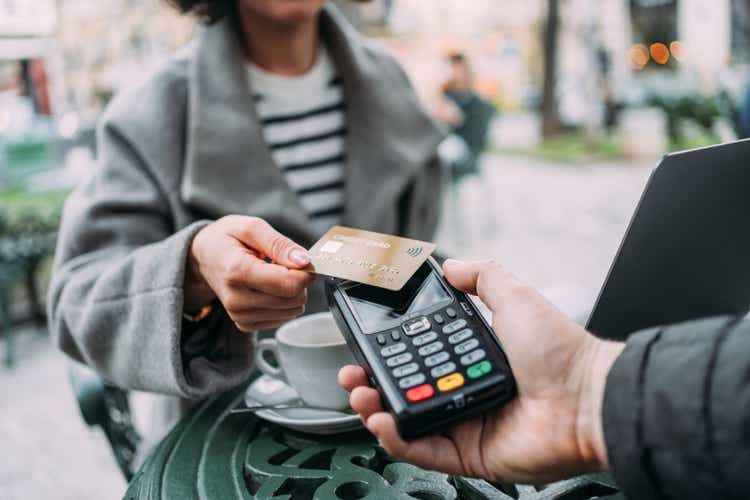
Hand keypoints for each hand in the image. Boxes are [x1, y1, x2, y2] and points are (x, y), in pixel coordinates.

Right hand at [185, 215, 314, 331]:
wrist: (204, 256)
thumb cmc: (227, 239)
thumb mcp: (252, 227)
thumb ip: (279, 244)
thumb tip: (304, 261)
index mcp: (236, 271)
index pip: (288, 284)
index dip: (305, 271)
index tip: (302, 259)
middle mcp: (236, 299)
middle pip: (293, 299)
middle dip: (299, 280)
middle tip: (285, 264)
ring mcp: (239, 315)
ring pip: (292, 311)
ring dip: (292, 291)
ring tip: (274, 274)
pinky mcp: (245, 324)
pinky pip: (283, 318)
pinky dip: (283, 302)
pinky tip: (269, 288)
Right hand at [339, 259, 624, 483]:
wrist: (588, 399)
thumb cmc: (559, 350)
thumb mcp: (515, 297)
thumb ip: (483, 276)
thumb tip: (452, 265)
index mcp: (471, 357)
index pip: (418, 356)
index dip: (388, 352)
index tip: (365, 344)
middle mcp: (465, 390)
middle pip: (405, 390)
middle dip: (371, 382)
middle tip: (353, 374)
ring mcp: (466, 424)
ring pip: (408, 421)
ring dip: (375, 410)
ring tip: (360, 395)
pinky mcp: (470, 455)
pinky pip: (424, 451)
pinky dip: (398, 440)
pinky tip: (382, 422)